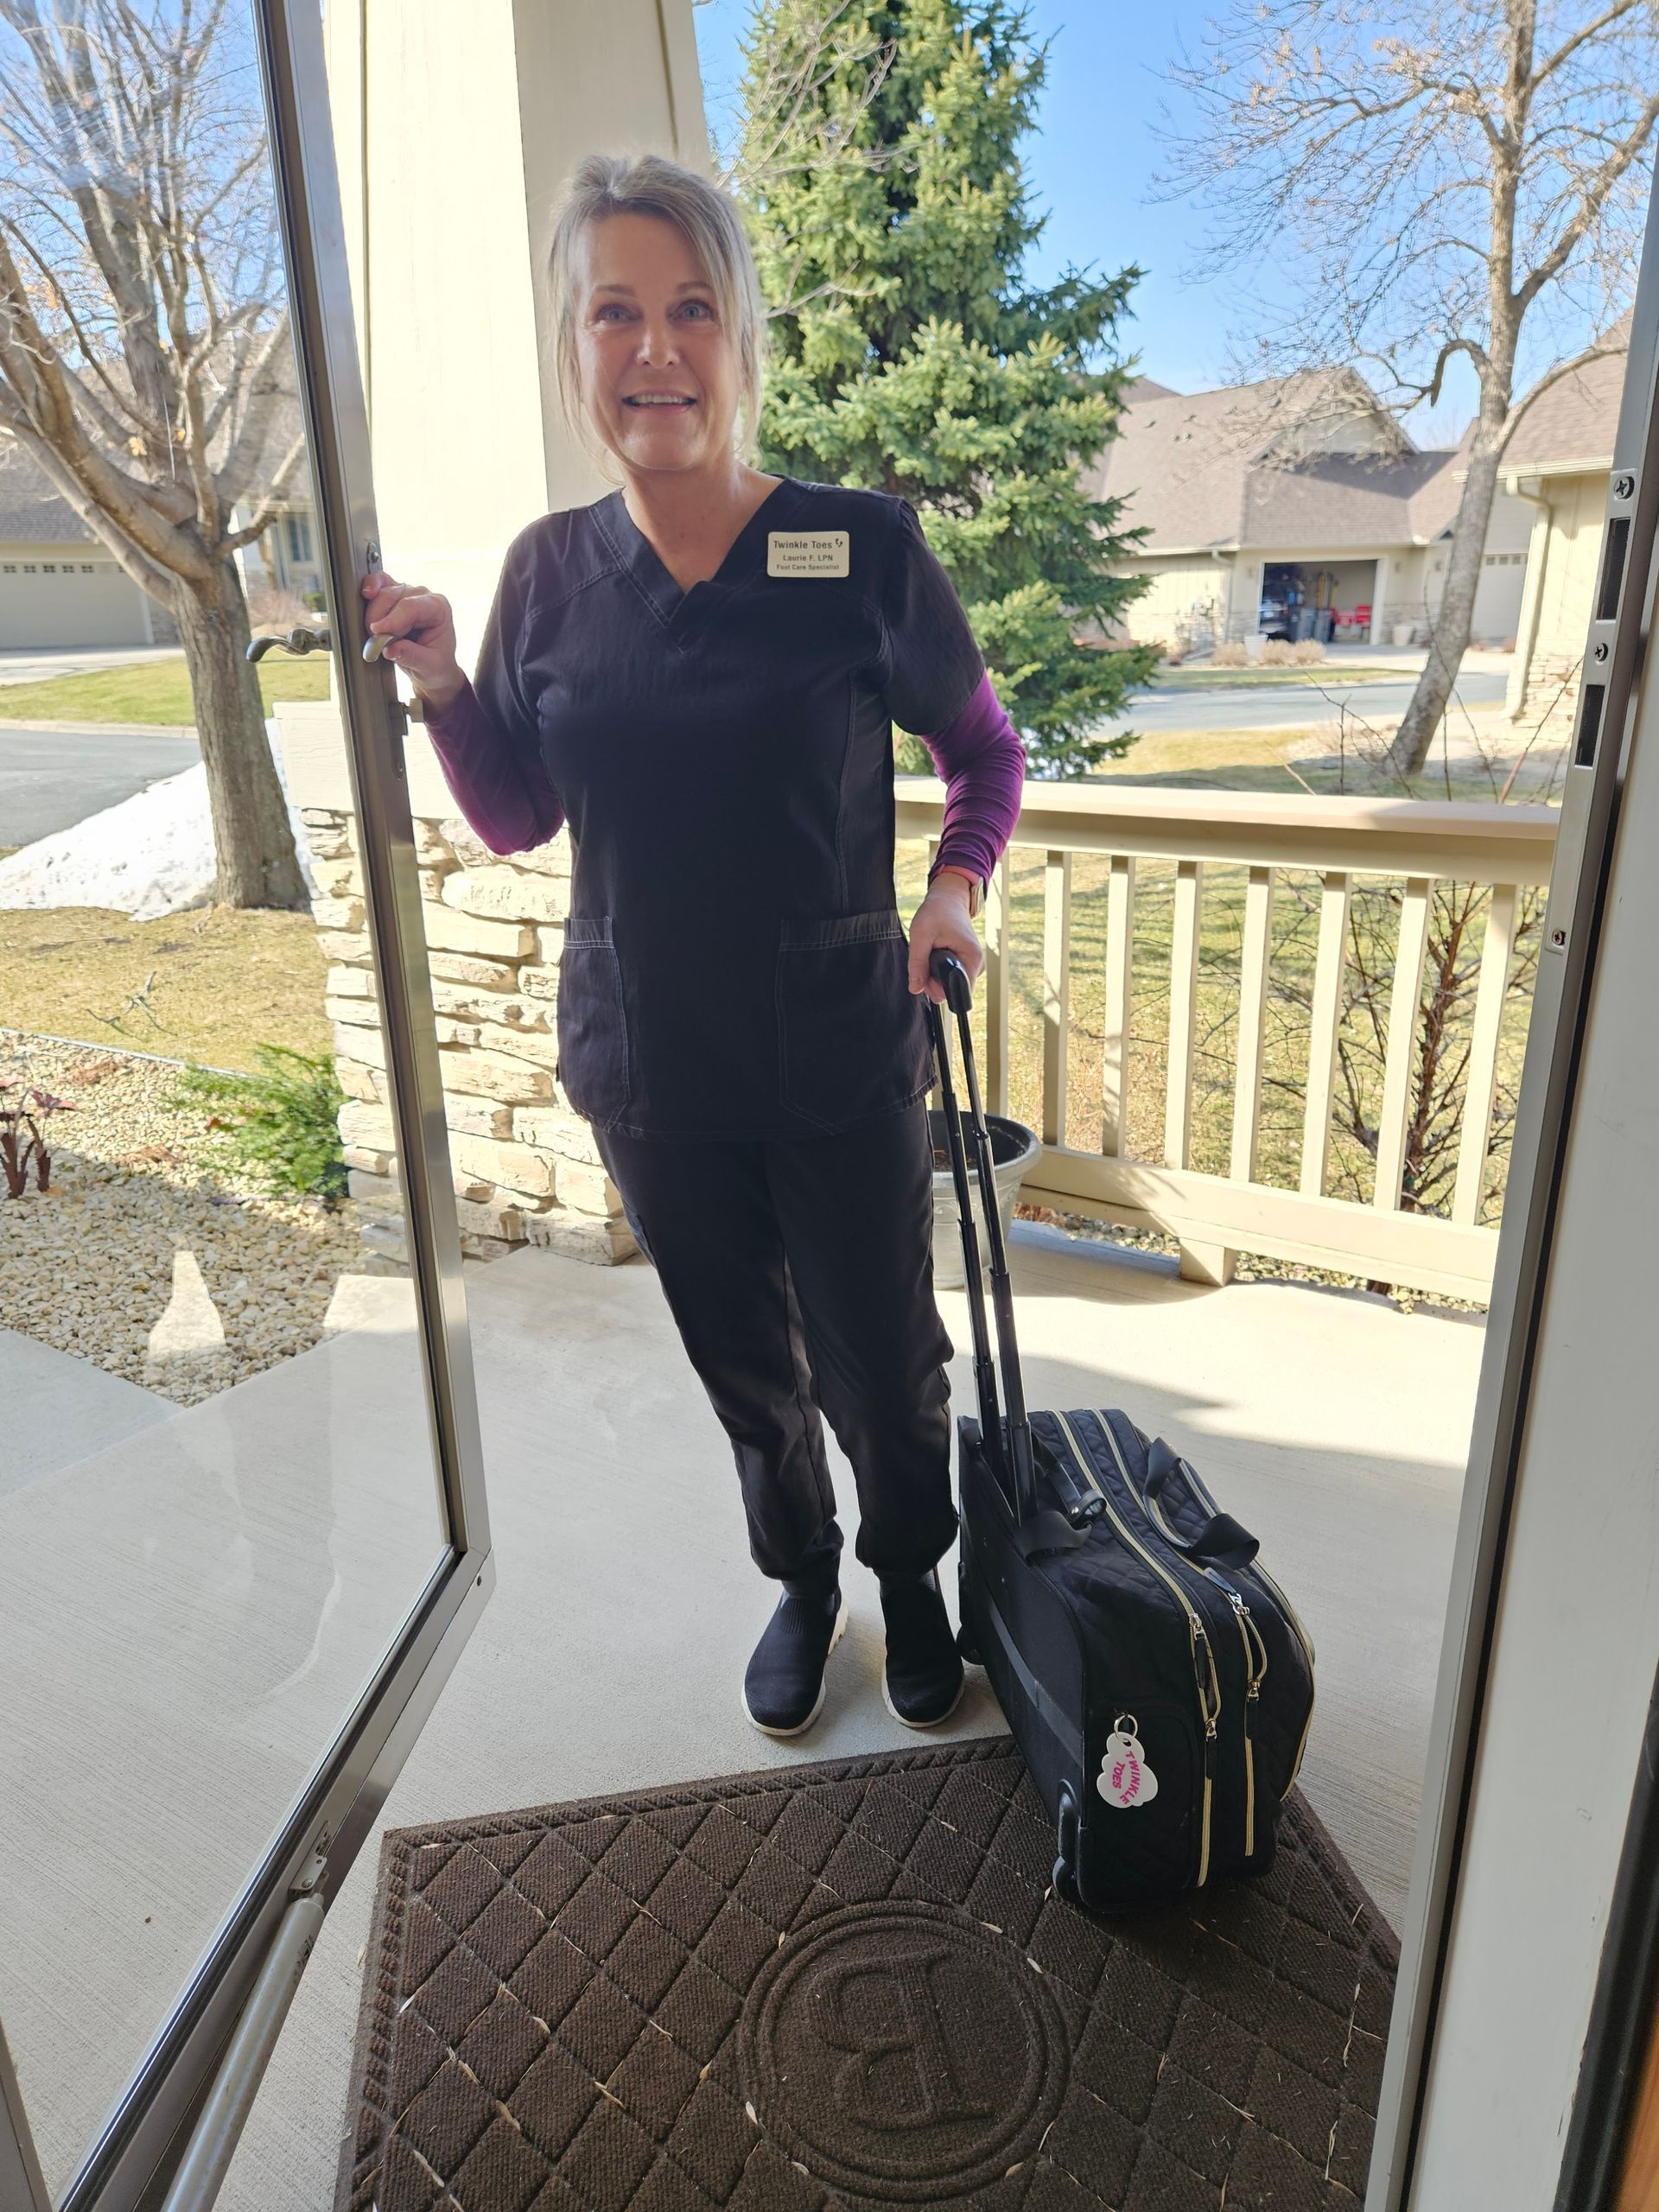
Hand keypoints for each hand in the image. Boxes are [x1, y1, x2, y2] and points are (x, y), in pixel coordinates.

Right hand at [360, 570, 463, 707]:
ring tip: (380, 637)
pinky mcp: (393, 594)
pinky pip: (379, 581)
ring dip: (373, 616)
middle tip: (381, 644)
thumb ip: (411, 656)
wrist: (433, 666)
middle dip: (380, 621)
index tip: (378, 632)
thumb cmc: (436, 663)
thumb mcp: (429, 666)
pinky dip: (370, 586)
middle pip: (392, 597)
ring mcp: (406, 592)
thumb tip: (389, 649)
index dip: (392, 619)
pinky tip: (367, 594)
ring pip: (381, 593)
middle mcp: (422, 595)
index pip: (410, 607)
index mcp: (438, 608)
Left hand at [908, 872, 983, 1002]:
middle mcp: (977, 965)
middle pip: (951, 989)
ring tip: (931, 952)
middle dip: (933, 980)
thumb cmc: (937, 911)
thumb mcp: (921, 935)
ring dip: (934, 974)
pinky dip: (938, 970)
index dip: (936, 987)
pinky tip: (935, 954)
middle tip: (924, 957)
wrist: (948, 898)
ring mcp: (972, 965)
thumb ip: (917, 964)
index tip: (924, 971)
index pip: (957, 991)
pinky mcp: (966, 963)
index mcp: (972, 959)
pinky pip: (949, 976)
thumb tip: (915, 989)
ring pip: (949, 984)